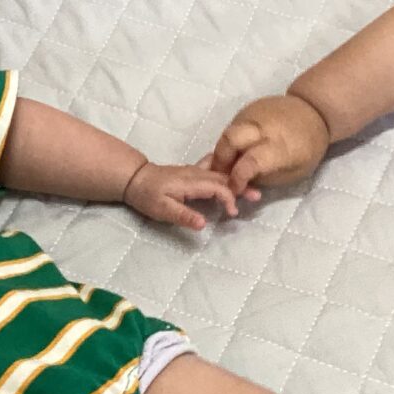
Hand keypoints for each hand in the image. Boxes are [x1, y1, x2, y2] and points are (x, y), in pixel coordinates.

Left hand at [122, 162, 254, 230]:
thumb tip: (204, 224)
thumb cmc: (147, 195)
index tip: (234, 213)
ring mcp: (195, 170)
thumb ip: (183, 216)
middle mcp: (196, 173)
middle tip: (257, 197)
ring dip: (236, 180)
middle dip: (241, 187)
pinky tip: (235, 175)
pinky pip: (215, 170)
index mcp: (191, 182)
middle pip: (223, 178)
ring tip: (252, 187)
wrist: (135, 178)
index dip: (228, 199)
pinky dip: (227, 173)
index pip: (217, 187)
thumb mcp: (162, 209)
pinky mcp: (193, 172)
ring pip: (221, 173)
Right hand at [208, 93, 330, 190]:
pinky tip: (234, 153)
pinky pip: (231, 128)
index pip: (251, 161)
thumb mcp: (293, 172)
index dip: (237, 178)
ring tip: (225, 167)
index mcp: (280, 146)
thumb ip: (262, 178)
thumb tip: (237, 186)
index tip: (234, 190)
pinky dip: (228, 143)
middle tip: (219, 175)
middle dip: (219, 161)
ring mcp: (252, 114)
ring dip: (221, 153)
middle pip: (229, 141)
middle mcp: (263, 127)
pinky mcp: (246, 109)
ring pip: (226, 134)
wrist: (313, 109)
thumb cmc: (307, 149)